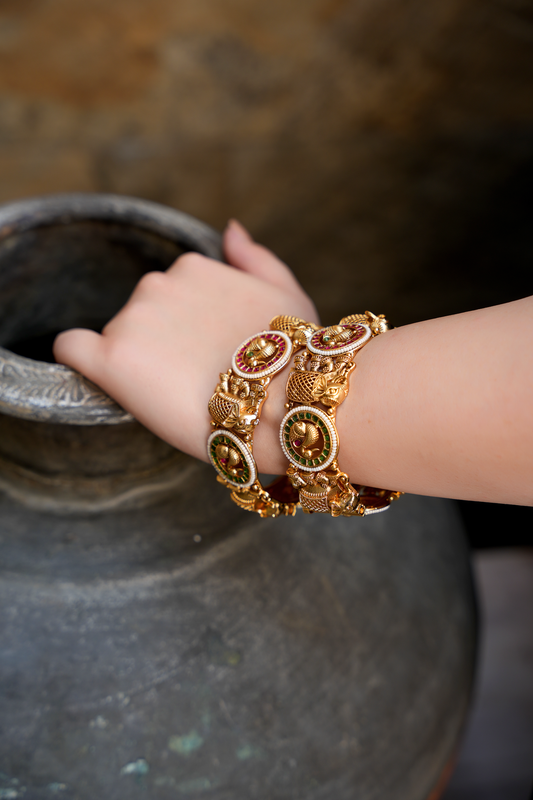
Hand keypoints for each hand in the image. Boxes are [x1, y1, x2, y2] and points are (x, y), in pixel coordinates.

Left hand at [53, 221, 319, 470]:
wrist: (280, 403)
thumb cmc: (294, 356)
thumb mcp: (287, 294)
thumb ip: (254, 257)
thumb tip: (229, 228)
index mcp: (192, 267)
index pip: (170, 297)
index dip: (186, 332)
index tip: (206, 357)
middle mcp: (155, 284)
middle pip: (141, 317)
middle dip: (161, 345)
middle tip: (194, 379)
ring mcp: (131, 319)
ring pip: (117, 339)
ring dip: (138, 362)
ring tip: (176, 393)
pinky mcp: (111, 358)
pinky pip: (71, 349)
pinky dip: (80, 361)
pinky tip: (108, 380)